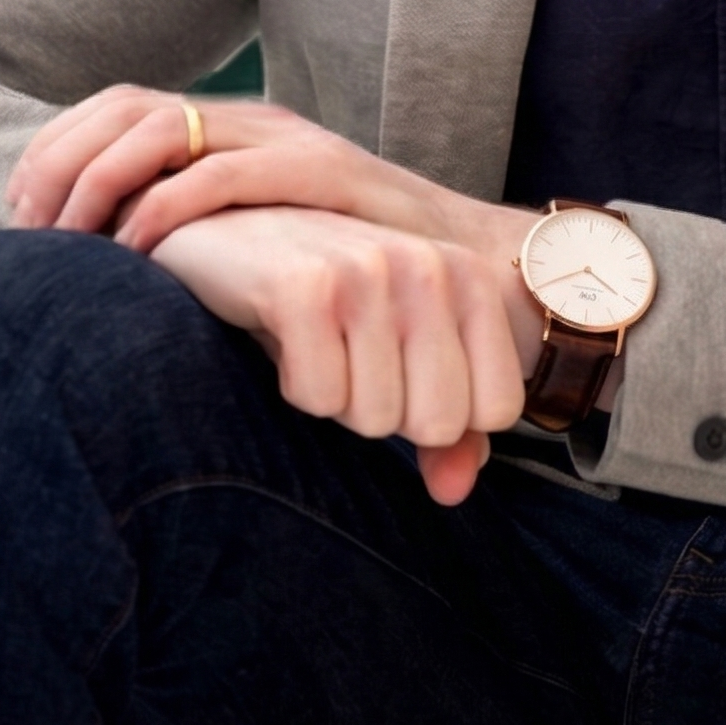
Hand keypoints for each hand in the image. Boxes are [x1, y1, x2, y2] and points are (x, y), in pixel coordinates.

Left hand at [6, 86, 531, 262]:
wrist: (469, 270)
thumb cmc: (354, 271)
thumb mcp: (256, 243)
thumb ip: (195, 239)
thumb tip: (104, 267)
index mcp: (233, 129)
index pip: (118, 106)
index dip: (56, 150)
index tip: (21, 215)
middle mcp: (253, 120)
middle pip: (123, 109)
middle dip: (60, 165)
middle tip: (28, 235)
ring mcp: (286, 140)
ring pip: (158, 129)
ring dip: (97, 183)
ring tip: (69, 244)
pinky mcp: (319, 171)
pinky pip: (218, 174)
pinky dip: (163, 208)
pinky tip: (134, 253)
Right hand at [149, 205, 536, 504]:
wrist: (227, 232)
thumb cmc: (326, 298)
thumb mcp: (396, 351)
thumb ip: (445, 426)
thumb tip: (454, 492)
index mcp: (469, 277)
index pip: (498, 409)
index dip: (441, 417)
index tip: (400, 373)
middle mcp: (429, 265)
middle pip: (440, 422)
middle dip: (387, 413)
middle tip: (350, 359)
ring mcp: (369, 270)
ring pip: (376, 418)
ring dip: (336, 399)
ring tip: (317, 341)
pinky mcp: (305, 286)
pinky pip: (320, 399)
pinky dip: (295, 386)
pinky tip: (284, 335)